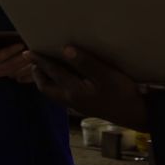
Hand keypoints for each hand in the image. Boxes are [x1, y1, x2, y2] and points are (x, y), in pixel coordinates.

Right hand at [0, 39, 33, 95]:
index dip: (9, 51)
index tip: (20, 44)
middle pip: (8, 65)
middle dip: (22, 57)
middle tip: (35, 48)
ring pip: (10, 69)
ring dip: (22, 63)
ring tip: (34, 54)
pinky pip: (7, 72)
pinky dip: (17, 67)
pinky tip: (25, 62)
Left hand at [26, 46, 147, 130]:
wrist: (136, 116)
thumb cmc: (122, 94)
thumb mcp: (105, 75)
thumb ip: (86, 62)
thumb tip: (65, 49)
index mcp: (74, 90)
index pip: (52, 73)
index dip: (40, 62)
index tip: (28, 52)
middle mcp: (72, 99)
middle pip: (47, 88)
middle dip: (38, 75)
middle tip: (33, 63)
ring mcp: (79, 105)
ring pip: (55, 94)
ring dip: (47, 81)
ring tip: (45, 70)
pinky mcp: (87, 106)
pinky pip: (64, 95)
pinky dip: (59, 85)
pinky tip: (67, 80)